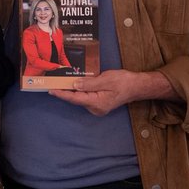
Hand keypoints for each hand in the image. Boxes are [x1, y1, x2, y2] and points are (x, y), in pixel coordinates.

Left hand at [49, 69, 173, 116]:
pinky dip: (78, 90)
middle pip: (76, 99)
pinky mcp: (98, 103)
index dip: (62, 94)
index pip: (75, 98)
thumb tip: (74, 84)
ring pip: (79, 98)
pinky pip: (85, 97)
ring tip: (59, 82)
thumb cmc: (124, 82)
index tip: (51, 90)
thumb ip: (89, 83)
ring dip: (71, 90)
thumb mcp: (106, 80)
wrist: (137, 86)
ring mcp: (97, 107)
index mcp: (97, 103)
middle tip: (52, 82)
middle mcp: (96, 108)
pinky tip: (72, 84)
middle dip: (64, 91)